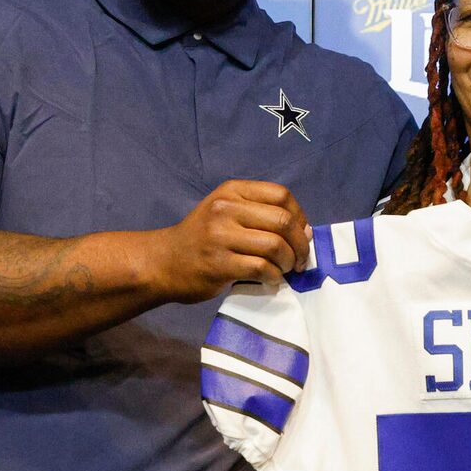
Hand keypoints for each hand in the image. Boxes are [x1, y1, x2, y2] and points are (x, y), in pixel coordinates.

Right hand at [142, 180, 310, 301]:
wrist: (164, 262)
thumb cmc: (202, 238)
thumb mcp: (226, 211)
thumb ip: (261, 214)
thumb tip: (306, 230)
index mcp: (231, 191)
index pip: (281, 195)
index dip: (300, 216)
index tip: (300, 234)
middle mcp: (225, 208)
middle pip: (283, 221)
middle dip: (300, 244)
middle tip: (300, 260)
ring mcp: (220, 236)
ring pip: (275, 246)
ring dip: (289, 262)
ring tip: (285, 270)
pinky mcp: (219, 264)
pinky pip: (261, 268)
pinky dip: (274, 277)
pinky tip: (270, 280)